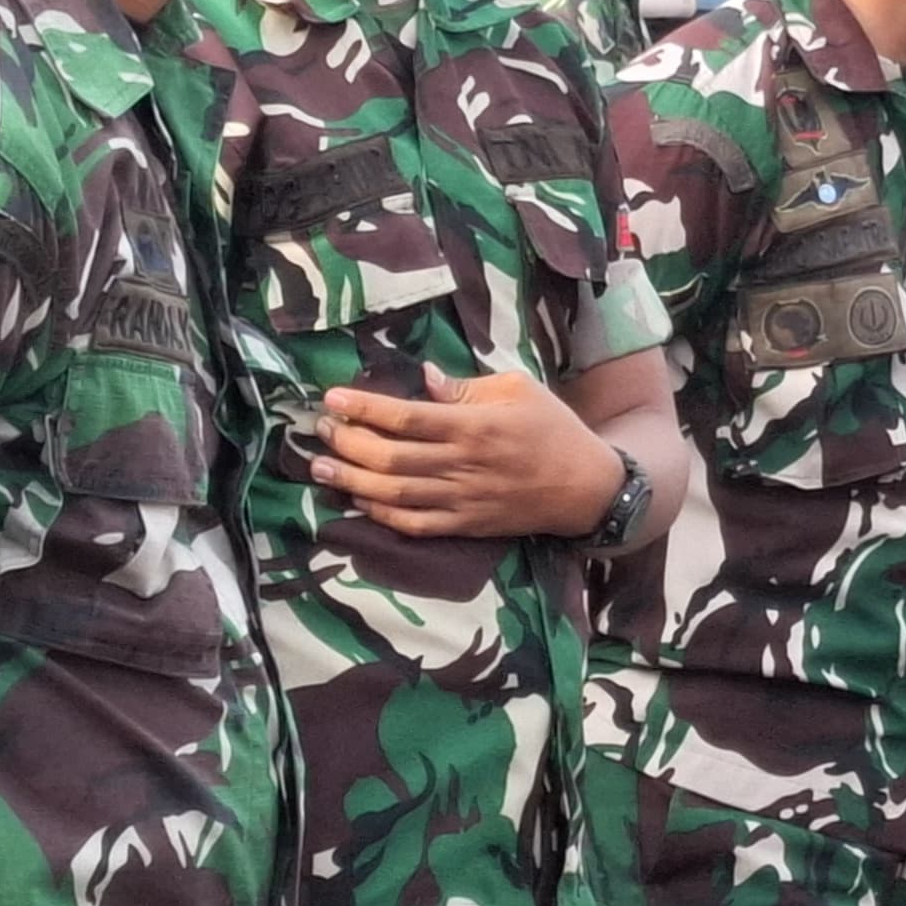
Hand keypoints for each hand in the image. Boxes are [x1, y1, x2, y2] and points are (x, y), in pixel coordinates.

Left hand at [318, 365, 625, 539]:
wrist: (585, 488)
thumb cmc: (553, 429)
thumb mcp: (519, 390)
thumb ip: (468, 387)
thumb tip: (426, 379)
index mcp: (474, 426)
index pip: (406, 416)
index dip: (364, 408)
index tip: (332, 398)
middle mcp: (461, 465)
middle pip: (389, 458)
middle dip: (347, 443)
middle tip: (320, 429)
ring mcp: (461, 500)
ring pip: (393, 494)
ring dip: (350, 481)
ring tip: (320, 467)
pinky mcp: (464, 525)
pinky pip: (413, 524)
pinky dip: (380, 515)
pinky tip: (358, 501)